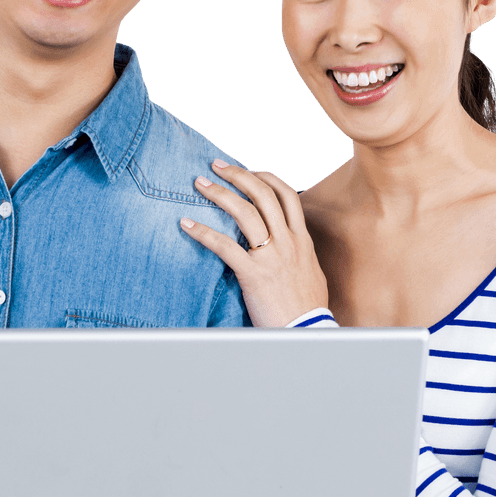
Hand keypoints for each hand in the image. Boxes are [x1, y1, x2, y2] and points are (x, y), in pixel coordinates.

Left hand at [180, 160, 327, 327]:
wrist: (307, 332)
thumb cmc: (307, 308)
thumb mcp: (309, 272)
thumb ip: (296, 253)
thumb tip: (286, 244)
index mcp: (301, 240)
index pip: (286, 195)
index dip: (265, 177)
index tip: (248, 170)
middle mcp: (288, 242)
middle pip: (263, 194)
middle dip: (238, 174)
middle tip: (216, 165)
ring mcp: (271, 256)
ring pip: (245, 212)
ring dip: (220, 193)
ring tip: (199, 183)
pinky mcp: (253, 274)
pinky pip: (224, 246)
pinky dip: (202, 232)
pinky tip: (186, 224)